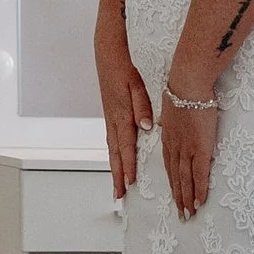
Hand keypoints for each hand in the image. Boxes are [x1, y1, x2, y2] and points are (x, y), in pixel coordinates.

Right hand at [96, 44, 153, 199]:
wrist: (108, 57)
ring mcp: (109, 120)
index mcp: (122, 116)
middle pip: (115, 155)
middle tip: (119, 196)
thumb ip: (142, 108)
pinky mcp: (109, 116)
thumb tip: (146, 127)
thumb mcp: (137, 87)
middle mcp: (113, 121)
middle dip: (118, 176)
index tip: (131, 183)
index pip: (126, 146)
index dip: (129, 165)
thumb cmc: (125, 71)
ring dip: (114, 170)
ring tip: (116, 187)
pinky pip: (110, 142)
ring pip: (111, 151)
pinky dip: (113, 156)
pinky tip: (116, 163)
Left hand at [158, 88, 219, 218]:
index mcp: (168, 139)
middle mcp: (175, 148)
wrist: (187, 84)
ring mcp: (187, 150)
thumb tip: (162, 123)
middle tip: (181, 215)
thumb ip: (167, 120)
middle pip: (176, 178)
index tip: (175, 194)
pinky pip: (199, 175)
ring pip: (186, 181)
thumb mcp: (168, 108)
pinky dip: (199, 191)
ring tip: (189, 215)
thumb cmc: (181, 91)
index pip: (169, 166)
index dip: (172, 182)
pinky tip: (200, 203)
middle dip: (178, 197)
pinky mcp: (200, 149)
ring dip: (187, 200)